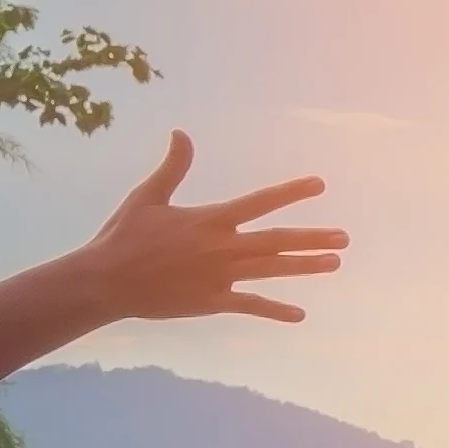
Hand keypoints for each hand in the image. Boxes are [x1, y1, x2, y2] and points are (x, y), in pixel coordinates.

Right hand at [74, 132, 344, 325]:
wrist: (105, 282)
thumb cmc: (123, 236)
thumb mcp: (148, 196)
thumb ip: (173, 167)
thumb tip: (181, 132)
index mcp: (209, 219)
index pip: (259, 202)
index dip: (290, 193)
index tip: (318, 185)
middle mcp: (221, 248)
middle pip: (276, 241)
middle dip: (312, 238)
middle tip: (343, 238)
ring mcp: (219, 277)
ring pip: (271, 271)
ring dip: (304, 267)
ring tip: (334, 263)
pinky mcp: (210, 302)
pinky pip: (250, 306)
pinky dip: (275, 310)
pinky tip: (299, 315)